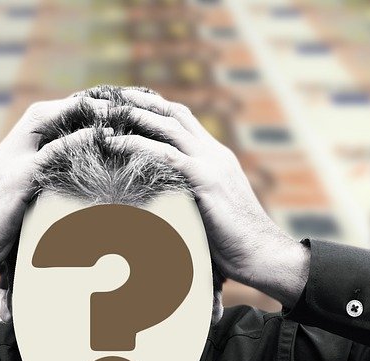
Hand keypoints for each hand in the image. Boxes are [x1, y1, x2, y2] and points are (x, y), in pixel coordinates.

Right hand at [0, 93, 111, 292]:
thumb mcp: (8, 212)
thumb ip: (28, 198)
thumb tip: (55, 203)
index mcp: (3, 160)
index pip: (34, 122)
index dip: (63, 113)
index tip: (92, 113)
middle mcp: (4, 155)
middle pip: (39, 113)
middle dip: (74, 106)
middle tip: (107, 108)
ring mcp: (8, 166)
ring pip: (43, 123)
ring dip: (78, 114)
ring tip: (110, 115)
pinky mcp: (14, 183)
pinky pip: (48, 154)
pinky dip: (75, 142)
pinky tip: (98, 138)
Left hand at [102, 89, 307, 299]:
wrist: (263, 256)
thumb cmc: (235, 246)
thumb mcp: (209, 213)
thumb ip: (190, 199)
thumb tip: (162, 204)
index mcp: (217, 159)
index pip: (185, 121)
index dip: (157, 109)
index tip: (130, 102)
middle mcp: (215, 154)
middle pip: (175, 114)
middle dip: (142, 102)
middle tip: (112, 96)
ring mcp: (212, 165)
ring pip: (169, 127)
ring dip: (135, 116)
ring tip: (106, 112)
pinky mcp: (205, 180)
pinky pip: (166, 155)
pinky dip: (137, 145)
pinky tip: (114, 143)